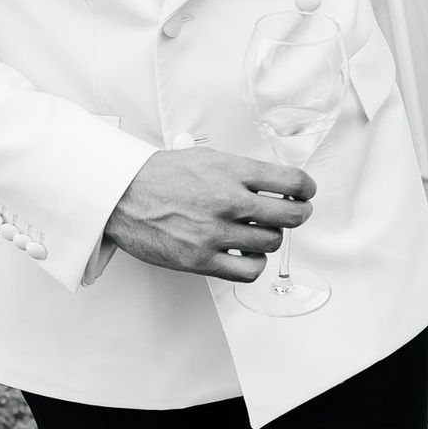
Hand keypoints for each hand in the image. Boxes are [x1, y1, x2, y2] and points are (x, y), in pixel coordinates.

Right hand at [104, 148, 315, 281]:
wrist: (121, 195)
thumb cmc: (159, 176)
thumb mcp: (205, 158)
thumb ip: (241, 171)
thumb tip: (274, 182)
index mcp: (231, 172)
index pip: (291, 181)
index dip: (306, 188)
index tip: (305, 192)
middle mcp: (227, 201)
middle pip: (291, 215)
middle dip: (298, 214)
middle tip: (293, 213)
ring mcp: (214, 232)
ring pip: (271, 242)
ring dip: (270, 238)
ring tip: (259, 232)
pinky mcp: (201, 259)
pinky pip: (248, 270)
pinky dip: (254, 264)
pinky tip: (247, 254)